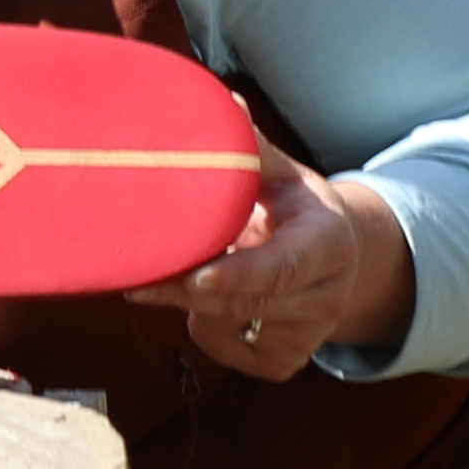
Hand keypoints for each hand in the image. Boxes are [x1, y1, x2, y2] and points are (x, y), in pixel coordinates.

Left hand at [157, 151, 414, 383]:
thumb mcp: (282, 174)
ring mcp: (307, 336)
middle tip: (135, 271)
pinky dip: (203, 326)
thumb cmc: (294, 207)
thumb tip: (225, 105)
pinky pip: (224, 350)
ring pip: (225, 328)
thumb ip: (252, 148)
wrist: (333, 260)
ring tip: (186, 267)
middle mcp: (327, 296)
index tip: (195, 277)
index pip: (282, 269)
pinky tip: (208, 297)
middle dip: (184, 289)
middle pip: (243, 303)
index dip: (238, 276)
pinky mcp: (283, 363)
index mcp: (329, 244)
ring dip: (189, 303)